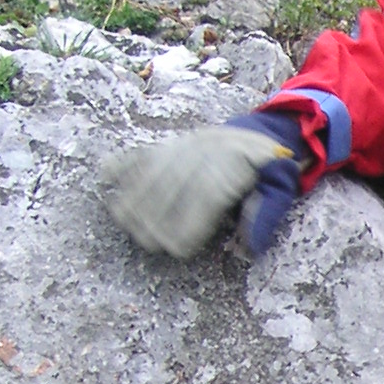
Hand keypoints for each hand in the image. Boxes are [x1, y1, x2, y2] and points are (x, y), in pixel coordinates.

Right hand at [101, 114, 302, 258]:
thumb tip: (248, 248)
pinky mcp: (169, 143)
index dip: (190, 225)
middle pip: (173, 184)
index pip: (206, 196)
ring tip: (122, 220)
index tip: (178, 249)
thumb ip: (265, 216)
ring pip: (152, 168)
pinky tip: (104, 174)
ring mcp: (184, 145)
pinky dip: (122, 161)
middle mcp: (204, 151)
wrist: (255, 133)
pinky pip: (141, 151)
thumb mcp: (278, 191)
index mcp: (233, 165)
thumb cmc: (267, 173)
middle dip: (156, 215)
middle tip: (147, 243)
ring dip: (133, 194)